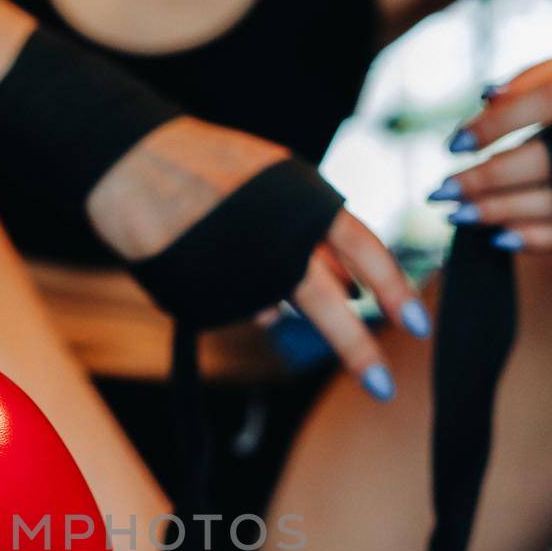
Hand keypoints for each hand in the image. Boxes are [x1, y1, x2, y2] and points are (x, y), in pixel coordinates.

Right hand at [89, 117, 432, 398]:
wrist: (132, 164)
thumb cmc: (206, 166)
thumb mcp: (273, 182)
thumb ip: (311, 231)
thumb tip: (345, 290)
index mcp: (305, 202)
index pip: (366, 251)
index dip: (396, 291)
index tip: (420, 325)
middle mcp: (279, 241)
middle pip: (331, 305)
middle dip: (358, 350)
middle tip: (383, 386)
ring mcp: (242, 272)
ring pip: (278, 307)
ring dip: (272, 294)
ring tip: (236, 252)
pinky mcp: (208, 298)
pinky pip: (239, 309)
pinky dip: (236, 294)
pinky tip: (210, 260)